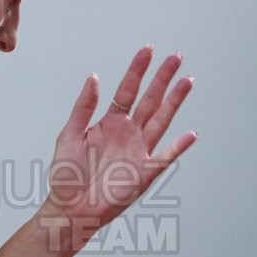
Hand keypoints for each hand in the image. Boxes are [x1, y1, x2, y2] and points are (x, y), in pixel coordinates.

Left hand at [42, 46, 196, 245]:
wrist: (70, 207)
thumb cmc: (66, 173)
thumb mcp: (68, 133)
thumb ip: (83, 106)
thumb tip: (94, 77)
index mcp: (108, 122)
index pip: (127, 90)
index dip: (137, 70)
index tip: (148, 50)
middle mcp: (126, 133)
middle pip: (149, 100)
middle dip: (162, 78)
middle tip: (176, 57)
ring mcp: (138, 151)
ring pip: (161, 120)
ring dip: (174, 102)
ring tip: (186, 81)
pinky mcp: (145, 172)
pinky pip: (165, 157)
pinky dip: (178, 146)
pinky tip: (190, 133)